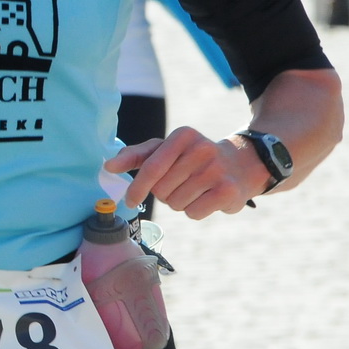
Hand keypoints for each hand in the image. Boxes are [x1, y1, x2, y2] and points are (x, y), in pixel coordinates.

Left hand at [104, 127, 266, 219]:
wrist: (239, 166)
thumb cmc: (191, 159)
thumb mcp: (165, 150)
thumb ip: (136, 156)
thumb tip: (108, 165)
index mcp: (182, 136)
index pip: (150, 167)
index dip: (137, 187)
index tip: (128, 200)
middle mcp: (201, 149)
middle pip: (162, 189)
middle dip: (164, 193)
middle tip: (179, 184)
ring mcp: (217, 170)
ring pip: (176, 203)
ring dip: (179, 202)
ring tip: (194, 190)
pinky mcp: (228, 191)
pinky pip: (193, 213)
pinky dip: (194, 211)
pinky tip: (205, 199)